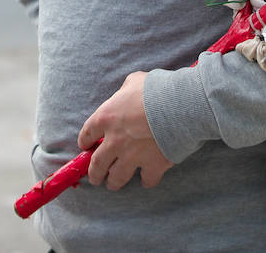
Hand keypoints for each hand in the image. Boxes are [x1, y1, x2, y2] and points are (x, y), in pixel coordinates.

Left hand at [77, 72, 172, 190]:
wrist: (179, 104)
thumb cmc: (156, 89)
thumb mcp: (134, 81)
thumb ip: (125, 90)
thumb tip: (127, 93)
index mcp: (106, 118)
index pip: (87, 134)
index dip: (85, 141)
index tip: (87, 147)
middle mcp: (115, 141)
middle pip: (97, 163)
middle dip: (94, 173)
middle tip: (95, 177)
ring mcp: (133, 156)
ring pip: (117, 177)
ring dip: (113, 182)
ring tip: (113, 184)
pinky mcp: (153, 165)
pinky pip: (146, 179)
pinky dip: (146, 180)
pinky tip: (146, 179)